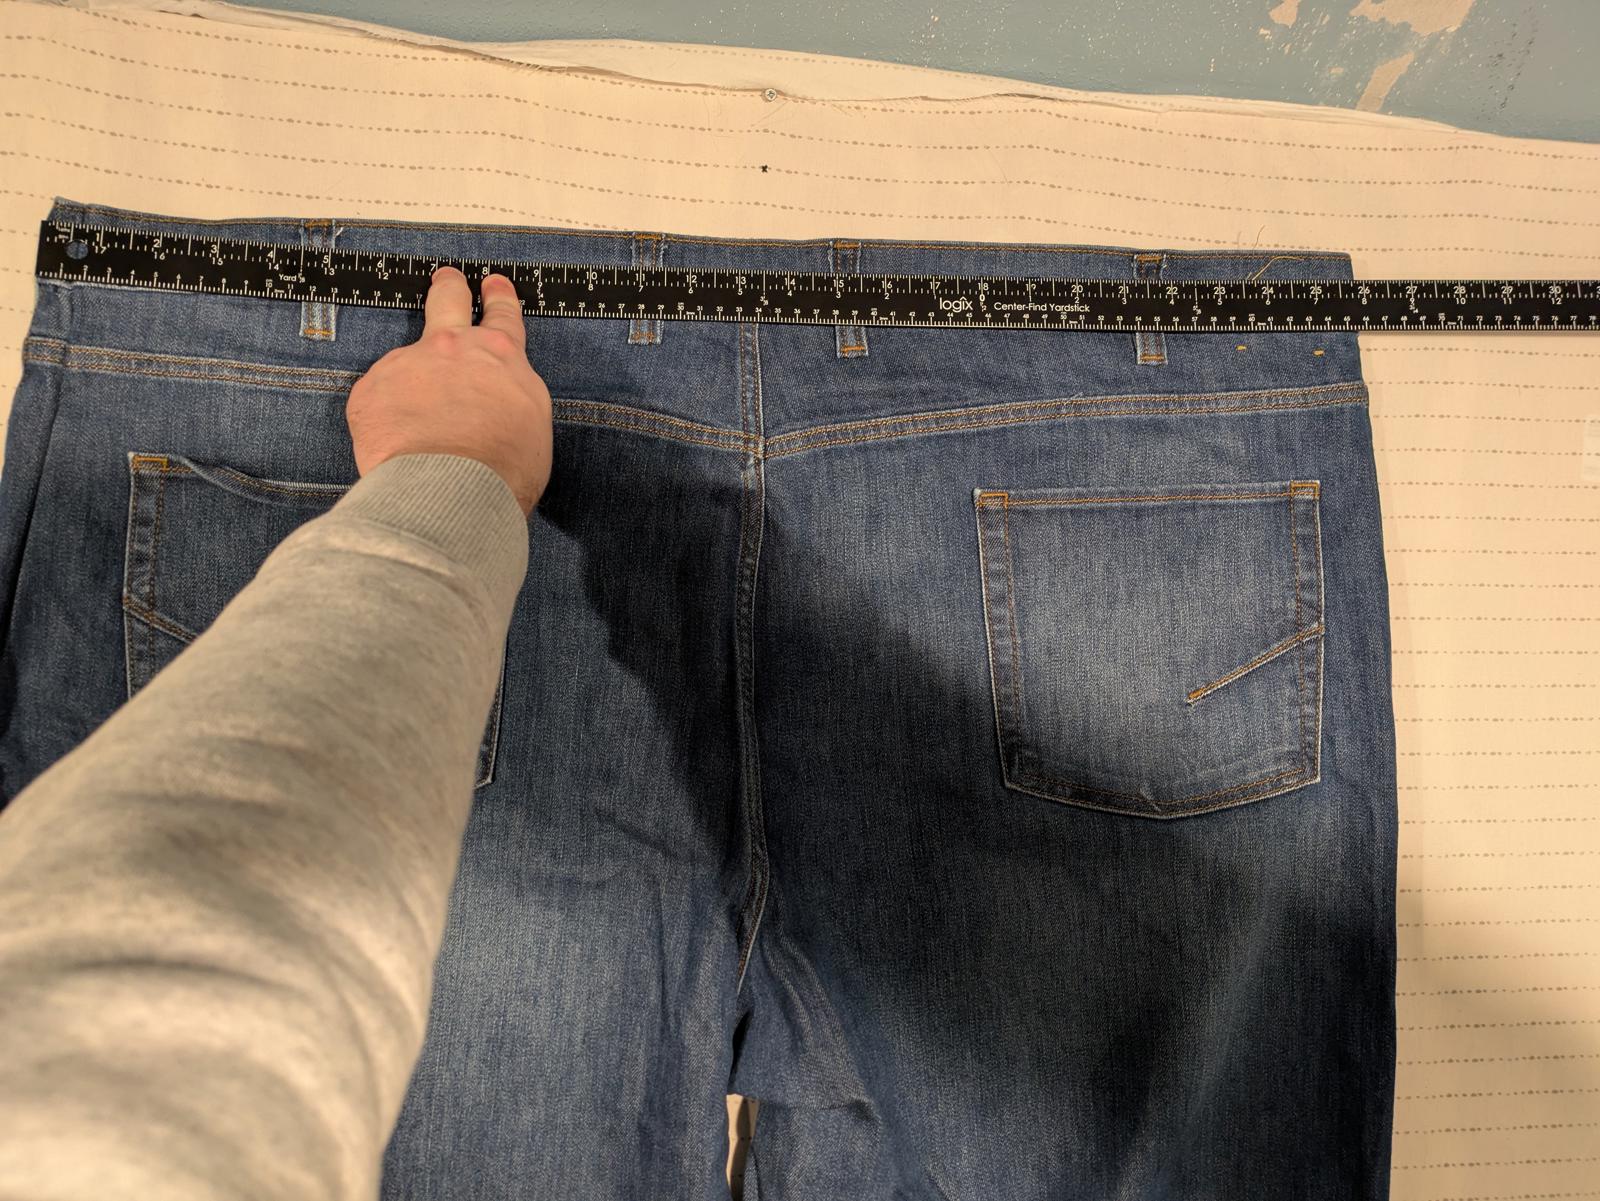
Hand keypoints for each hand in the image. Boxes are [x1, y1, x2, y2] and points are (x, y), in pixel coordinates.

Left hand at [345, 266, 552, 517]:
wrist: (452, 488)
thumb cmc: (503, 468)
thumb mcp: (532, 424)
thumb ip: (510, 397)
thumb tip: (496, 400)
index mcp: (499, 356)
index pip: (501, 316)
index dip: (497, 298)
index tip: (492, 286)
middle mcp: (451, 348)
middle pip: (447, 301)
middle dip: (448, 288)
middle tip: (445, 280)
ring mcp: (406, 364)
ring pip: (407, 365)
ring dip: (410, 386)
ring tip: (418, 428)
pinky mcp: (370, 391)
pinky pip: (378, 400)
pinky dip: (386, 420)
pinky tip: (398, 445)